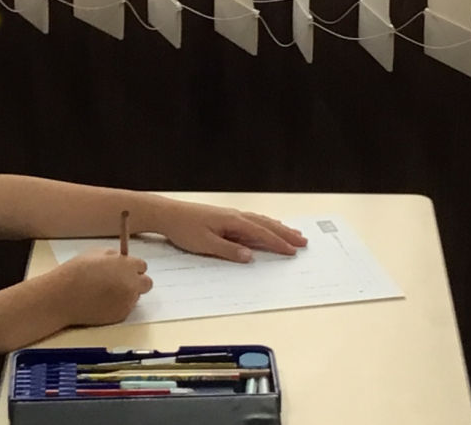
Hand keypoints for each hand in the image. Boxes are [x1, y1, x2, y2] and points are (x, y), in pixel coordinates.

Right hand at [51, 248, 152, 326]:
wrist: (64, 297)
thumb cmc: (76, 271)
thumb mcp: (94, 254)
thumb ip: (112, 256)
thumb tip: (120, 259)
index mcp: (127, 266)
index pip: (142, 266)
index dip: (131, 267)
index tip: (122, 269)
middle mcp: (132, 285)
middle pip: (147, 283)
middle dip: (136, 281)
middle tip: (120, 281)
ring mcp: (128, 302)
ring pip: (135, 296)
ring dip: (126, 293)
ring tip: (105, 293)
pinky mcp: (121, 316)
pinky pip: (125, 308)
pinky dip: (117, 305)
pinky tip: (101, 303)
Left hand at [152, 200, 308, 263]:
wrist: (166, 214)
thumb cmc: (183, 228)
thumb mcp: (205, 244)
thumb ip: (228, 250)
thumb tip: (250, 256)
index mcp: (232, 222)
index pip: (261, 233)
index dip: (278, 242)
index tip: (293, 250)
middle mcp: (234, 216)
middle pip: (265, 225)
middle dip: (285, 233)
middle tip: (303, 241)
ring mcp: (229, 215)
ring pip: (259, 221)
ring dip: (277, 227)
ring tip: (293, 233)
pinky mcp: (223, 217)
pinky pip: (250, 220)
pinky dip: (263, 224)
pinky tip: (265, 226)